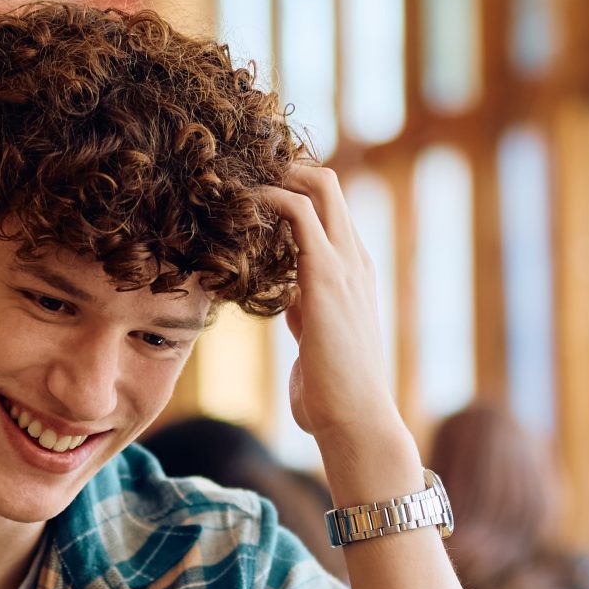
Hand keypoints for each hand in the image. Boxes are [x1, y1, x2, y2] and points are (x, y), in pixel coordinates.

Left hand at [255, 160, 396, 446]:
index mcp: (353, 271)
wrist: (354, 419)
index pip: (329, 207)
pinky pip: (299, 214)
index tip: (250, 190)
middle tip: (239, 173)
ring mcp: (345, 264)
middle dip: (284, 168)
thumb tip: (292, 305)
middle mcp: (354, 259)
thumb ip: (306, 313)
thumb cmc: (332, 392)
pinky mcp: (327, 276)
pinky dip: (269, 198)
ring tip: (234, 179)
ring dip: (276, 175)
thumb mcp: (315, 338)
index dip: (293, 189)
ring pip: (321, 186)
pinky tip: (241, 203)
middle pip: (328, 182)